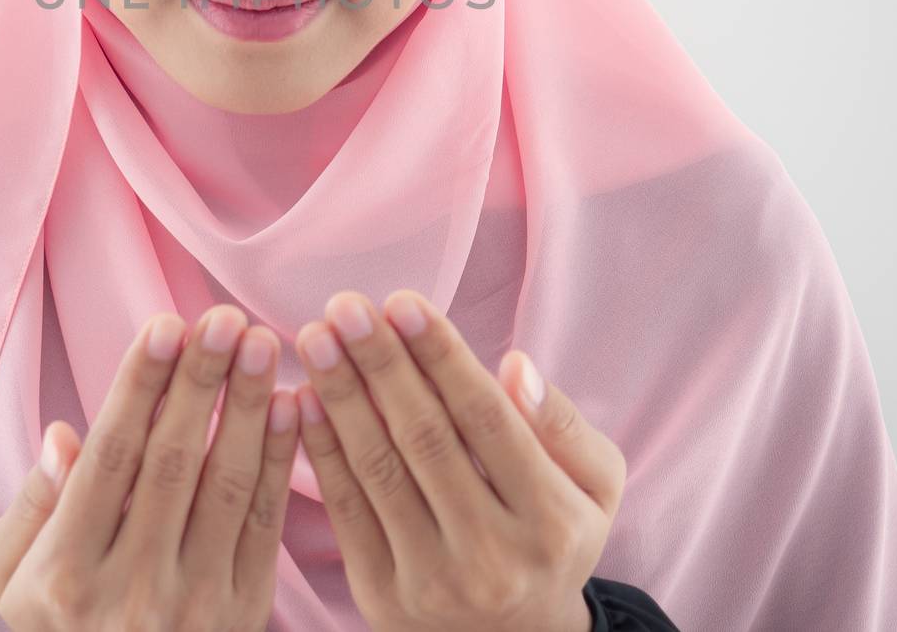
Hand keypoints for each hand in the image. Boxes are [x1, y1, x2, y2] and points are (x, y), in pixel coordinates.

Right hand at [0, 304, 300, 630]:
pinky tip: (292, 405)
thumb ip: (31, 509)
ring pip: (226, 485)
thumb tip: (65, 437)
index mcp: (66, 571)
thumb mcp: (12, 581)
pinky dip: (281, 461)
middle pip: (172, 461)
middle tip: (224, 317)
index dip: (139, 387)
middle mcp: (131, 588)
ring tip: (263, 344)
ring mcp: (194, 604)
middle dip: (201, 381)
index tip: (166, 323)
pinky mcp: (244, 611)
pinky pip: (266, 522)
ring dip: (248, 407)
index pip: (109, 457)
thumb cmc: (58, 628)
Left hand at [292, 290, 624, 631]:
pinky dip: (322, 449)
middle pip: (425, 438)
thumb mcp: (593, 485)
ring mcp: (433, 580)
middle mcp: (493, 555)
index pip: (486, 419)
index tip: (403, 301)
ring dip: (341, 396)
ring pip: (379, 469)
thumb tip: (515, 367)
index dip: (441, 356)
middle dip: (380, 363)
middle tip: (345, 305)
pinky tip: (303, 397)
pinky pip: (345, 509)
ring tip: (316, 337)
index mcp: (550, 519)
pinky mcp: (382, 595)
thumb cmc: (552, 536)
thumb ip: (562, 424)